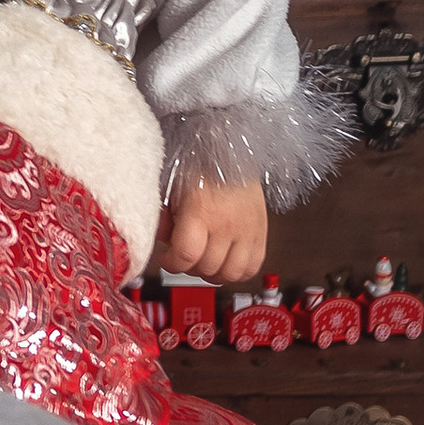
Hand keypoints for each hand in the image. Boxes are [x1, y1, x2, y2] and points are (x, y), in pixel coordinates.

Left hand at [156, 174, 267, 289]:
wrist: (233, 150)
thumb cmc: (201, 164)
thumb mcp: (172, 186)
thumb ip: (164, 215)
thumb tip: (161, 239)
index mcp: (201, 211)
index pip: (186, 255)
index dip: (171, 264)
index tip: (166, 259)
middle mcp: (227, 224)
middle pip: (208, 268)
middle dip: (190, 267)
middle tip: (184, 256)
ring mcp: (247, 231)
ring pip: (232, 274)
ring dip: (214, 274)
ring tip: (204, 262)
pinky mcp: (262, 233)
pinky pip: (253, 267)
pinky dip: (238, 272)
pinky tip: (226, 262)